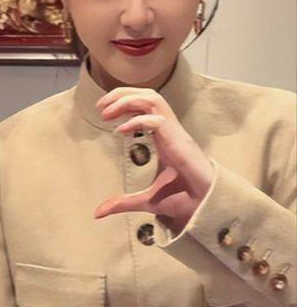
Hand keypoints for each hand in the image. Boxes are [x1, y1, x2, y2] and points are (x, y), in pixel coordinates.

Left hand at [93, 87, 213, 233]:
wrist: (207, 207)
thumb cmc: (183, 198)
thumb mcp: (145, 200)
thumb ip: (122, 202)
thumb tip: (98, 213)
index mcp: (163, 135)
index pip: (144, 104)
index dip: (123, 102)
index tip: (102, 112)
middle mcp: (169, 129)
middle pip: (146, 94)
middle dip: (121, 94)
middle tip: (99, 106)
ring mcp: (175, 133)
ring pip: (153, 99)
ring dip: (127, 100)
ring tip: (106, 112)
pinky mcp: (179, 142)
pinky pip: (157, 121)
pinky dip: (137, 120)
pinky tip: (120, 131)